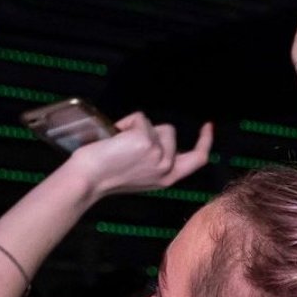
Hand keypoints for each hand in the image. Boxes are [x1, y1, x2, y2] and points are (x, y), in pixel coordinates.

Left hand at [64, 111, 212, 201]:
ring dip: (138, 127)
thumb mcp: (140, 173)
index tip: (208, 126)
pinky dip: (126, 122)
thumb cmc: (106, 176)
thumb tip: (156, 136)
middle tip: (127, 143)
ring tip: (120, 143)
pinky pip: (141, 118)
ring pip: (156, 125)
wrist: (88, 179)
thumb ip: (155, 160)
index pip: (197, 159)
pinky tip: (115, 137)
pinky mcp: (146, 141)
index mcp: (167, 178)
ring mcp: (159, 154)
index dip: (205, 141)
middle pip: (170, 133)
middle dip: (151, 130)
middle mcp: (167, 168)